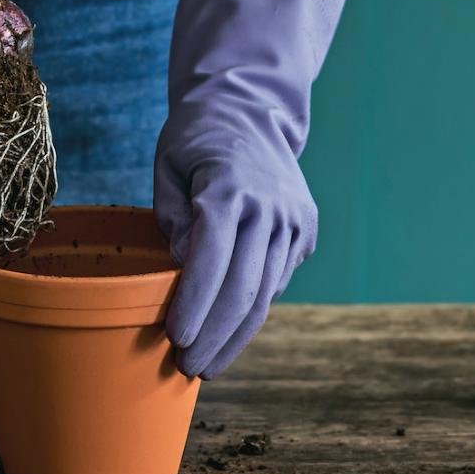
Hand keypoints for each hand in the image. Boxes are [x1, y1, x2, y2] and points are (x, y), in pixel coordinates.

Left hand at [156, 116, 315, 377]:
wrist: (252, 106)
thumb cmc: (196, 138)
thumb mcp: (168, 167)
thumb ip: (173, 220)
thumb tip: (186, 271)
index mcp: (229, 187)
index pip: (212, 259)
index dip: (194, 305)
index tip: (177, 339)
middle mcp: (269, 206)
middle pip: (243, 288)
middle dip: (214, 336)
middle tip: (187, 367)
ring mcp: (293, 220)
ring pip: (266, 293)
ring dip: (235, 335)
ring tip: (208, 363)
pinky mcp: (306, 229)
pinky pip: (276, 279)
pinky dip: (251, 308)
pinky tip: (228, 329)